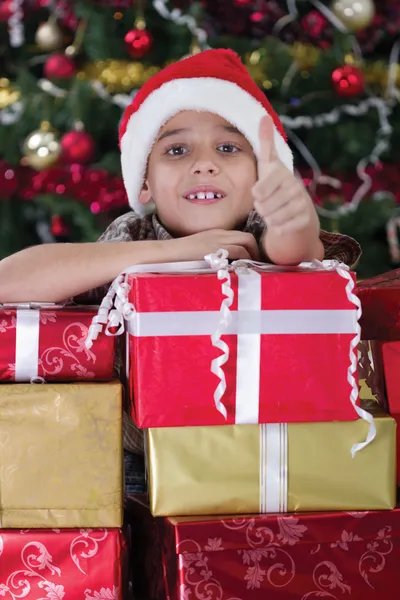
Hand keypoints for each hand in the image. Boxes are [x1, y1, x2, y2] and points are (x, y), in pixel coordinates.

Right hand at [171, 229, 259, 261]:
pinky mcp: (217, 250)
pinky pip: (238, 251)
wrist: (169, 253)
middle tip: (256, 264)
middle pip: (248, 237)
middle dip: (256, 251)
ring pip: (245, 243)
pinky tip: (243, 269)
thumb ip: (215, 252)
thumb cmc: (182, 256)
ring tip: (252, 268)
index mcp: (217, 233)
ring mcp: (219, 241)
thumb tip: (228, 266)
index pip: (241, 236)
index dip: (251, 247)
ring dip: (252, 256)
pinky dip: (244, 259)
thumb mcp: (201, 250)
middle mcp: (220, 235)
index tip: (252, 259)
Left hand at [252, 116, 317, 235]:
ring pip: (272, 219)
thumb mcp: (268, 164)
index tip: (259, 192)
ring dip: (268, 218)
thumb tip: (264, 116)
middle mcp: (294, 187)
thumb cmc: (276, 183)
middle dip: (261, 208)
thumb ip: (265, 143)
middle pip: (263, 207)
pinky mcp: (305, 219)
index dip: (257, 194)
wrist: (298, 206)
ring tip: (273, 210)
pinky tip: (281, 220)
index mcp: (282, 174)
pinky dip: (278, 227)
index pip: (260, 190)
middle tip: (266, 203)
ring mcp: (301, 203)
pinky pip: (282, 228)